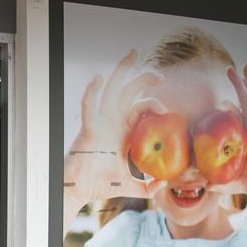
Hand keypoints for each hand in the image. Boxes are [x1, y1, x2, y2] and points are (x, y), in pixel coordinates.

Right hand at [64, 49, 167, 206]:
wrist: (79, 191)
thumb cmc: (99, 186)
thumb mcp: (131, 185)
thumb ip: (147, 186)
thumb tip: (164, 185)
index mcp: (122, 132)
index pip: (140, 108)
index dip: (154, 104)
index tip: (167, 111)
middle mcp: (112, 122)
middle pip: (128, 92)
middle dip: (143, 79)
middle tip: (159, 75)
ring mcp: (100, 123)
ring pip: (112, 91)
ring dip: (122, 73)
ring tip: (133, 55)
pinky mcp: (88, 128)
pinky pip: (88, 106)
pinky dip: (91, 91)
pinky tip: (97, 79)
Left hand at [208, 65, 246, 200]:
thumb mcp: (233, 183)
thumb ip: (218, 183)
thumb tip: (204, 185)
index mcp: (243, 137)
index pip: (234, 116)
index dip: (227, 106)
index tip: (219, 102)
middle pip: (245, 102)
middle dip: (239, 86)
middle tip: (230, 69)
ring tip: (246, 69)